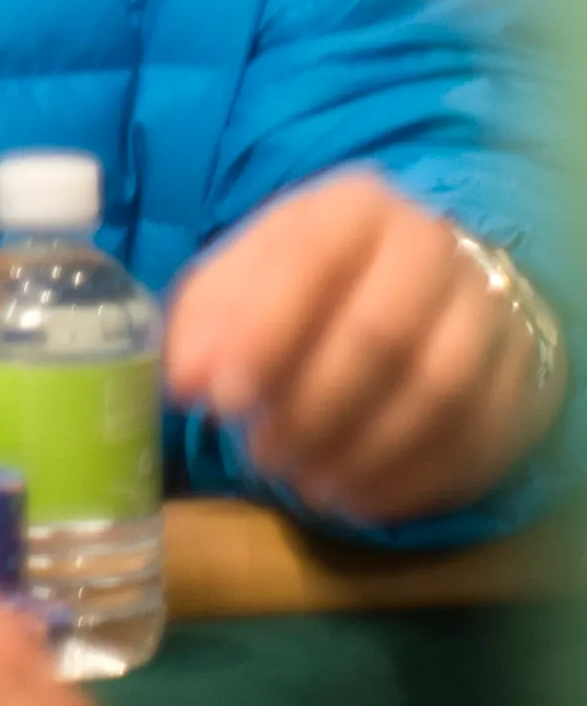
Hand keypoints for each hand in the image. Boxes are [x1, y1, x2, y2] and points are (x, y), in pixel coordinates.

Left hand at [164, 171, 560, 523]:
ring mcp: (485, 309)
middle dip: (313, 407)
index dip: (264, 334)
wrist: (412, 284)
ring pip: (437, 391)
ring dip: (362, 452)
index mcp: (353, 206)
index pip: (311, 259)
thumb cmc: (305, 283)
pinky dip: (410, 481)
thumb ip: (203, 322)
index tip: (222, 402)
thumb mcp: (242, 280)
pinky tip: (356, 499)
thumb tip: (187, 381)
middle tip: (261, 454)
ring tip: (303, 483)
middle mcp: (431, 245)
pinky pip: (476, 438)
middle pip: (381, 332)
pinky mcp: (517, 375)